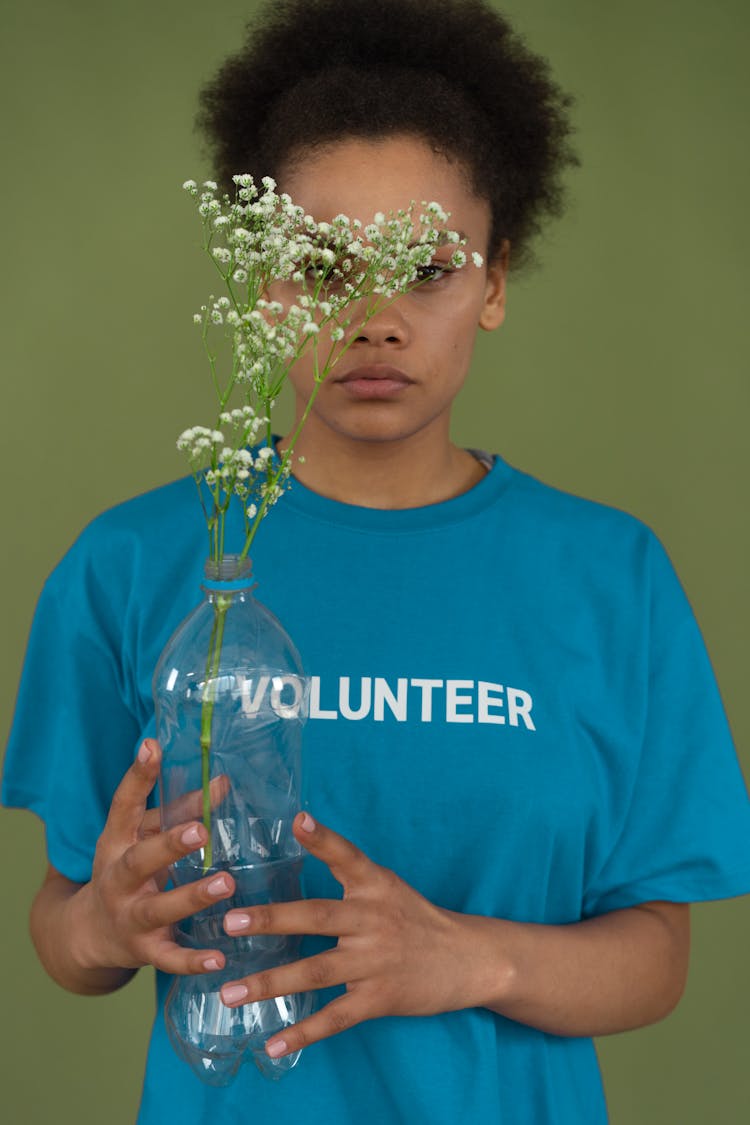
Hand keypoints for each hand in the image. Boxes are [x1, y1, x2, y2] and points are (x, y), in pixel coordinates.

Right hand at [69, 738, 235, 974]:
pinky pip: (169, 958)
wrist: (89, 935)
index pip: (124, 804)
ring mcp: (130, 916)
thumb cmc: (129, 871)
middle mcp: (119, 878)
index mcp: (117, 842)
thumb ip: (182, 810)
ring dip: (193, 896)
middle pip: (141, 860)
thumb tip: (224, 780)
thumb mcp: (142, 838)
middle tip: (202, 830)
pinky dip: (193, 960)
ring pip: (160, 908)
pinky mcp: (144, 951)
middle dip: (171, 844)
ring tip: (225, 882)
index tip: (152, 746)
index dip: (137, 775)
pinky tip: (220, 958)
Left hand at [220, 813, 474, 1057]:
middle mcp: (373, 919)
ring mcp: (376, 960)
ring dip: (271, 983)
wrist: (468, 959)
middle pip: (318, 917)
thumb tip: (299, 829)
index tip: (298, 820)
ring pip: (317, 971)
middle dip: (272, 920)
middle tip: (228, 922)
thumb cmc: (415, 917)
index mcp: (375, 885)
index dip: (323, 839)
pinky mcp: (380, 997)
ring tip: (229, 993)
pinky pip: (335, 1017)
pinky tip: (272, 1044)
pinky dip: (303, 1032)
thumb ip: (347, 869)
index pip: (347, 856)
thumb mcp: (386, 885)